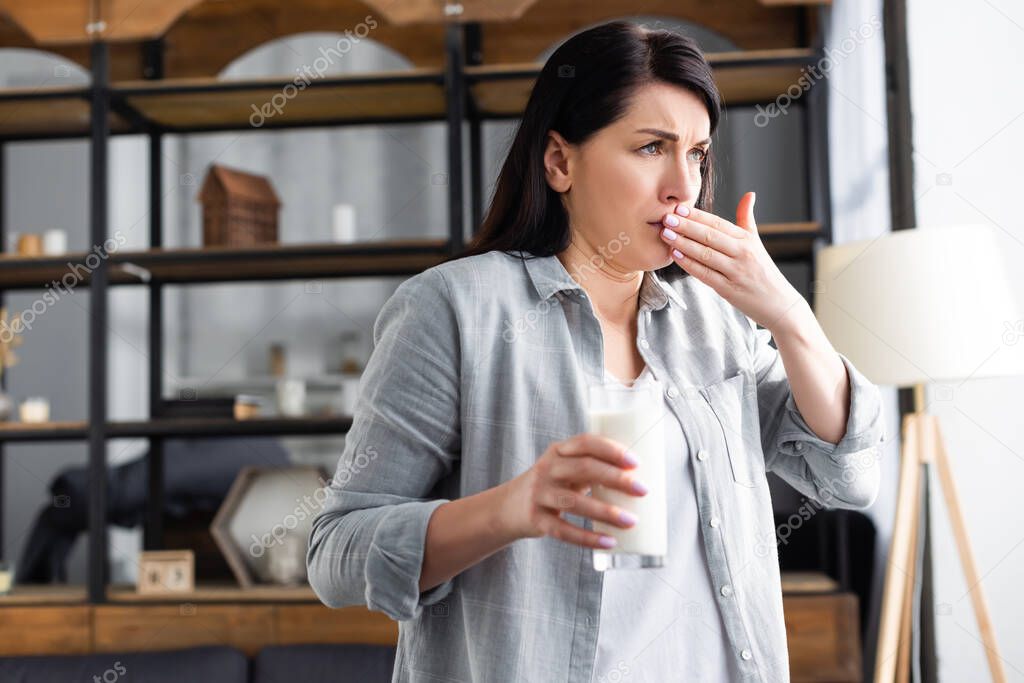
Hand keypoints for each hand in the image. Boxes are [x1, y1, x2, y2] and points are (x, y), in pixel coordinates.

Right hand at [498, 433, 647, 548]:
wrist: (508, 508)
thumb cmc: (551, 486)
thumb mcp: (564, 469)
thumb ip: (591, 468)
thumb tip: (637, 479)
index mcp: (558, 451)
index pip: (585, 443)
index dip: (611, 450)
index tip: (635, 462)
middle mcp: (547, 469)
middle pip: (584, 468)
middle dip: (616, 479)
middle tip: (642, 490)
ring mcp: (540, 494)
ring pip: (575, 502)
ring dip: (606, 512)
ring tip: (631, 521)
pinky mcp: (536, 520)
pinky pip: (565, 530)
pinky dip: (588, 538)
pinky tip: (609, 542)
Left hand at [658, 191, 806, 334]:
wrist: (779, 303)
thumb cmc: (763, 271)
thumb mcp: (757, 242)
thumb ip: (747, 219)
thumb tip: (749, 194)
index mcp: (747, 240)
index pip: (718, 224)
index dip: (698, 215)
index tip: (679, 207)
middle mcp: (743, 253)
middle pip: (710, 236)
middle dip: (686, 226)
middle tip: (666, 217)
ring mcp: (736, 271)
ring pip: (706, 254)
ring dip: (683, 243)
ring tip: (666, 234)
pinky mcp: (729, 289)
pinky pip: (705, 274)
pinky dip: (689, 264)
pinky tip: (675, 255)